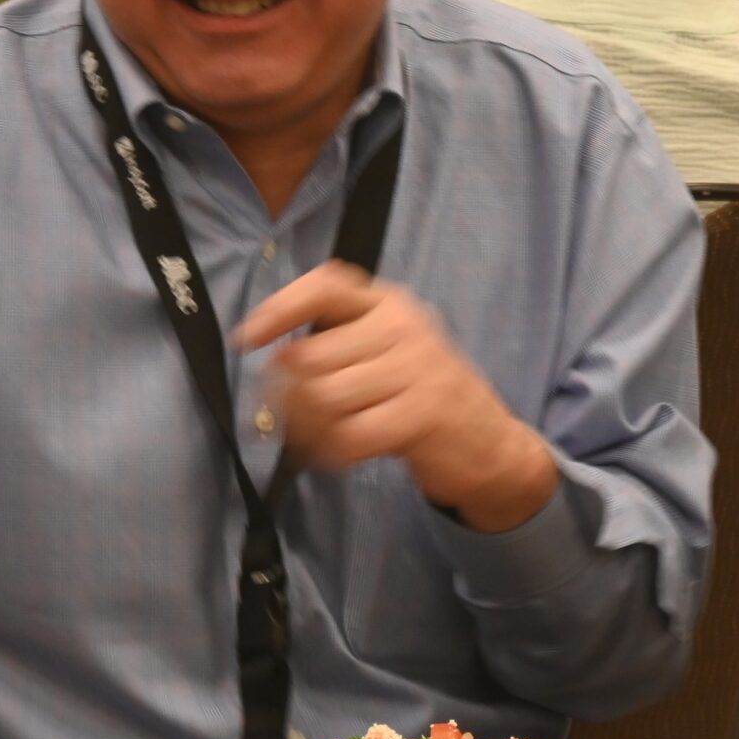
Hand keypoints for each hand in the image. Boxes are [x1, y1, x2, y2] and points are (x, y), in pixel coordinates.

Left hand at [237, 261, 558, 532]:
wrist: (491, 443)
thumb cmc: (425, 394)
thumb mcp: (391, 350)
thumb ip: (340, 343)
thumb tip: (272, 362)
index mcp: (391, 303)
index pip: (327, 285)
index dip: (281, 308)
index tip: (247, 338)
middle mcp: (405, 327)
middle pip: (310, 356)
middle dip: (287, 395)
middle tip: (290, 418)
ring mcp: (418, 369)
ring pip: (323, 398)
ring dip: (307, 428)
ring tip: (318, 437)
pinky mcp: (423, 414)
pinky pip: (349, 435)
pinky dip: (331, 451)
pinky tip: (337, 453)